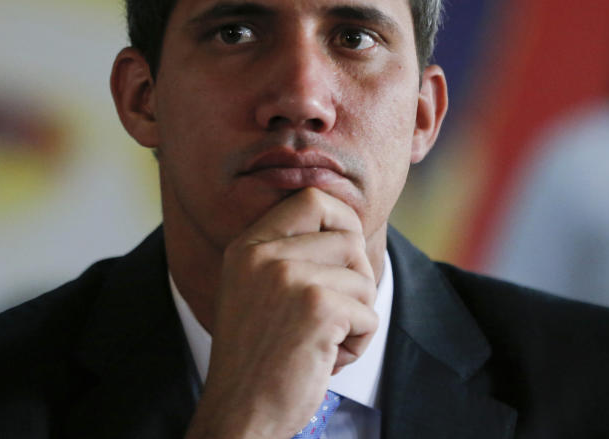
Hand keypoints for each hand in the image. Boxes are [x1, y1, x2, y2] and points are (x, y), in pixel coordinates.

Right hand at [184, 188, 377, 438]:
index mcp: (247, 245)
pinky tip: (327, 357)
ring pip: (362, 277)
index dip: (342, 220)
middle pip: (347, 236)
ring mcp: (289, 277)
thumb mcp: (254, 288)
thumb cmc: (257, 356)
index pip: (311, 198)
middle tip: (338, 309)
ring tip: (324, 340)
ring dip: (357, 315)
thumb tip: (348, 226)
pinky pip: (368, 313)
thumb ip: (286, 253)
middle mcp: (264, 254)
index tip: (345, 254)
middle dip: (356, 274)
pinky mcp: (317, 307)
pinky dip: (359, 342)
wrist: (239, 411)